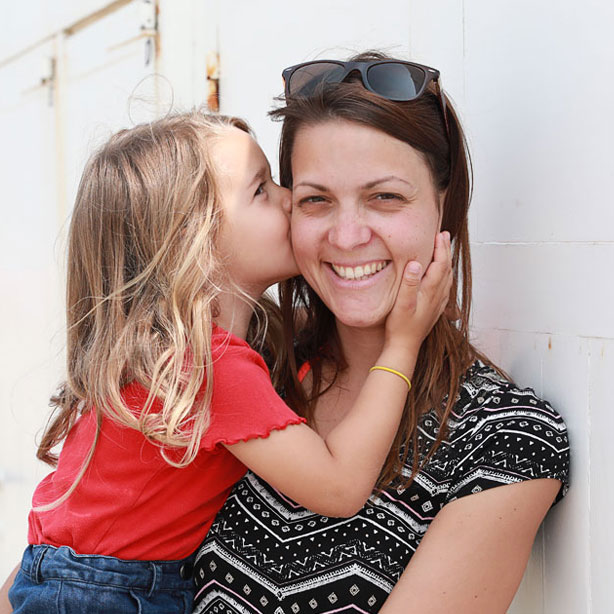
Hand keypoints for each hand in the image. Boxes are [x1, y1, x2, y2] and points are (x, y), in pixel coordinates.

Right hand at [384, 231, 452, 354]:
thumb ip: (409, 283)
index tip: (439, 234)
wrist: (404, 347)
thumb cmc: (400, 327)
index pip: (440, 264)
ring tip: (444, 250)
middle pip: (446, 268)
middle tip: (443, 236)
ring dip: (446, 262)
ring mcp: (437, 303)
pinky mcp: (435, 309)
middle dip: (445, 251)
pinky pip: (445, 288)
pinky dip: (445, 276)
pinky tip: (442, 276)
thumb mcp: (401, 304)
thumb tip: (417, 263)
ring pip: (447, 278)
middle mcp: (437, 296)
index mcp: (429, 291)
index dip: (440, 248)